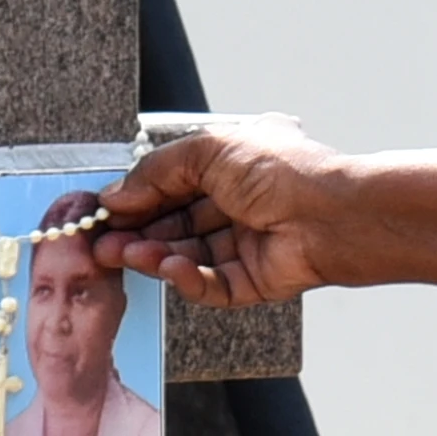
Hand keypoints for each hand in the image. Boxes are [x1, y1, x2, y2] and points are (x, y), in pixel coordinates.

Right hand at [80, 119, 365, 306]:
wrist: (334, 214)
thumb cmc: (284, 172)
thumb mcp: (207, 151)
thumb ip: (156, 172)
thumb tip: (116, 194)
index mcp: (233, 166)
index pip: (172, 185)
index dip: (136, 199)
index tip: (102, 212)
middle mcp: (240, 205)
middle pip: (175, 224)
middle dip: (137, 232)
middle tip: (102, 242)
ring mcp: (247, 245)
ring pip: (187, 256)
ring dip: (154, 256)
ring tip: (125, 255)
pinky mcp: (254, 281)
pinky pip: (211, 285)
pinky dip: (185, 278)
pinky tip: (167, 268)